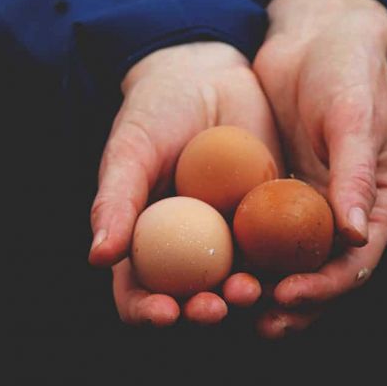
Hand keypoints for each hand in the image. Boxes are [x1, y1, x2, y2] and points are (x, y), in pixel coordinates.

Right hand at [88, 42, 281, 325]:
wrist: (208, 75)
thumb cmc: (156, 111)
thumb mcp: (132, 151)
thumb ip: (117, 201)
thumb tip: (98, 256)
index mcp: (147, 241)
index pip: (140, 292)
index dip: (148, 312)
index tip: (165, 312)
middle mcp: (190, 248)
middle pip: (193, 297)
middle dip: (203, 312)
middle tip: (217, 307)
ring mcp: (231, 235)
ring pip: (239, 281)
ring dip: (245, 297)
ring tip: (252, 289)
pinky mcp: (269, 218)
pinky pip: (276, 248)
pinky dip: (281, 264)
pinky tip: (288, 268)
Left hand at [250, 0, 386, 337]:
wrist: (314, 38)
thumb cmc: (347, 71)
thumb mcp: (355, 117)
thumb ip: (357, 173)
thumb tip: (356, 236)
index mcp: (377, 202)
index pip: (357, 260)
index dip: (326, 286)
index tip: (288, 295)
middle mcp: (344, 210)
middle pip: (321, 271)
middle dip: (291, 301)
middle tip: (254, 319)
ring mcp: (309, 202)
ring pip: (289, 258)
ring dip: (264, 284)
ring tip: (232, 304)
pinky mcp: (277, 189)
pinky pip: (262, 228)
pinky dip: (245, 250)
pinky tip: (218, 263)